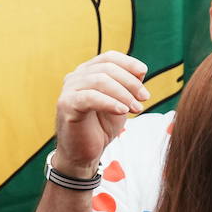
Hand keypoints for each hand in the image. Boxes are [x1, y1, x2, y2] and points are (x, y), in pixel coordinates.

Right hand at [53, 51, 149, 176]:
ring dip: (123, 94)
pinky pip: (90, 97)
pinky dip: (110, 102)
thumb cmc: (100, 127)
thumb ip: (128, 86)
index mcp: (87, 72)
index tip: (144, 72)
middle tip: (144, 98)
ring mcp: (69, 89)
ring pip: (99, 80)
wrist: (83, 155)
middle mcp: (75, 77)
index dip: (128, 62)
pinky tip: (123, 111)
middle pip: (106, 68)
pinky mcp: (66, 105)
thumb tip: (141, 70)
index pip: (109, 57)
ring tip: (137, 108)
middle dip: (130, 81)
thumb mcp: (120, 103)